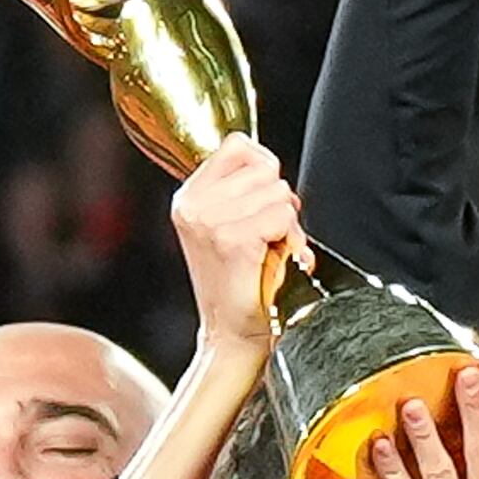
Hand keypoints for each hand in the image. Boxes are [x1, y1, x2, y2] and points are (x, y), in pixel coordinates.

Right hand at [170, 140, 295, 355]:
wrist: (232, 334)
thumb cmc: (239, 283)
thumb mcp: (228, 225)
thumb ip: (241, 190)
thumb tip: (268, 161)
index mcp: (189, 197)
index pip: (238, 144)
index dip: (263, 168)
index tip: (264, 200)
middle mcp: (193, 205)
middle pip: (265, 167)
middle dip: (279, 200)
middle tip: (270, 236)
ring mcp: (210, 221)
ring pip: (278, 191)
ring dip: (287, 222)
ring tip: (271, 250)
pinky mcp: (231, 240)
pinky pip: (282, 216)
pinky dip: (290, 239)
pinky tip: (276, 259)